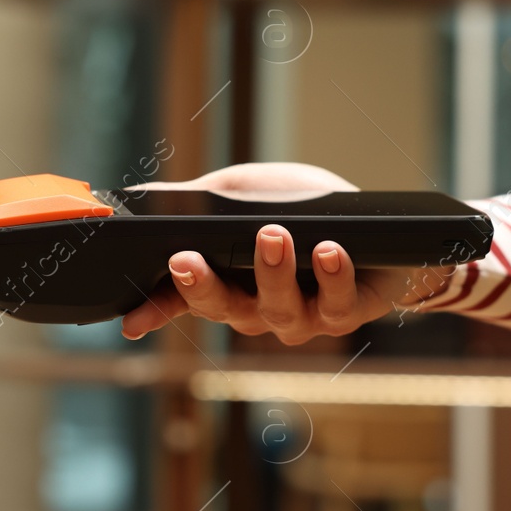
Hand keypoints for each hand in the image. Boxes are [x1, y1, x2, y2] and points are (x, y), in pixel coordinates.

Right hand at [120, 162, 450, 344]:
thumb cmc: (301, 206)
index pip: (180, 301)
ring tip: (272, 235)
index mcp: (225, 283)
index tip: (132, 318)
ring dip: (272, 272)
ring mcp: (300, 317)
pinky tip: (329, 251)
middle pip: (222, 309)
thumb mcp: (242, 192)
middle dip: (202, 287)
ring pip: (277, 309)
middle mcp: (256, 309)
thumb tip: (139, 198)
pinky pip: (336, 304)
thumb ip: (196, 201)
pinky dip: (332, 276)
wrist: (378, 222)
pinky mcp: (345, 313)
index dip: (154, 312)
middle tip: (185, 259)